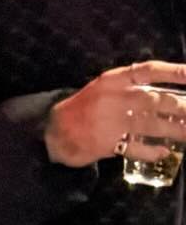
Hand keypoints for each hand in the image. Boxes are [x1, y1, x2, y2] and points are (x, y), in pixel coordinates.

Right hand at [44, 61, 185, 166]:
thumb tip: (166, 94)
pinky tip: (163, 152)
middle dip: (181, 107)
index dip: (174, 73)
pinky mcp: (106, 143)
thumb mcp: (104, 88)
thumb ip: (130, 88)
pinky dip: (151, 151)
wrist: (52, 131)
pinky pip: (134, 146)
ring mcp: (111, 122)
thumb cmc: (82, 108)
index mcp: (115, 80)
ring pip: (150, 124)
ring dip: (173, 130)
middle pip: (156, 100)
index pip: (150, 71)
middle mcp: (115, 98)